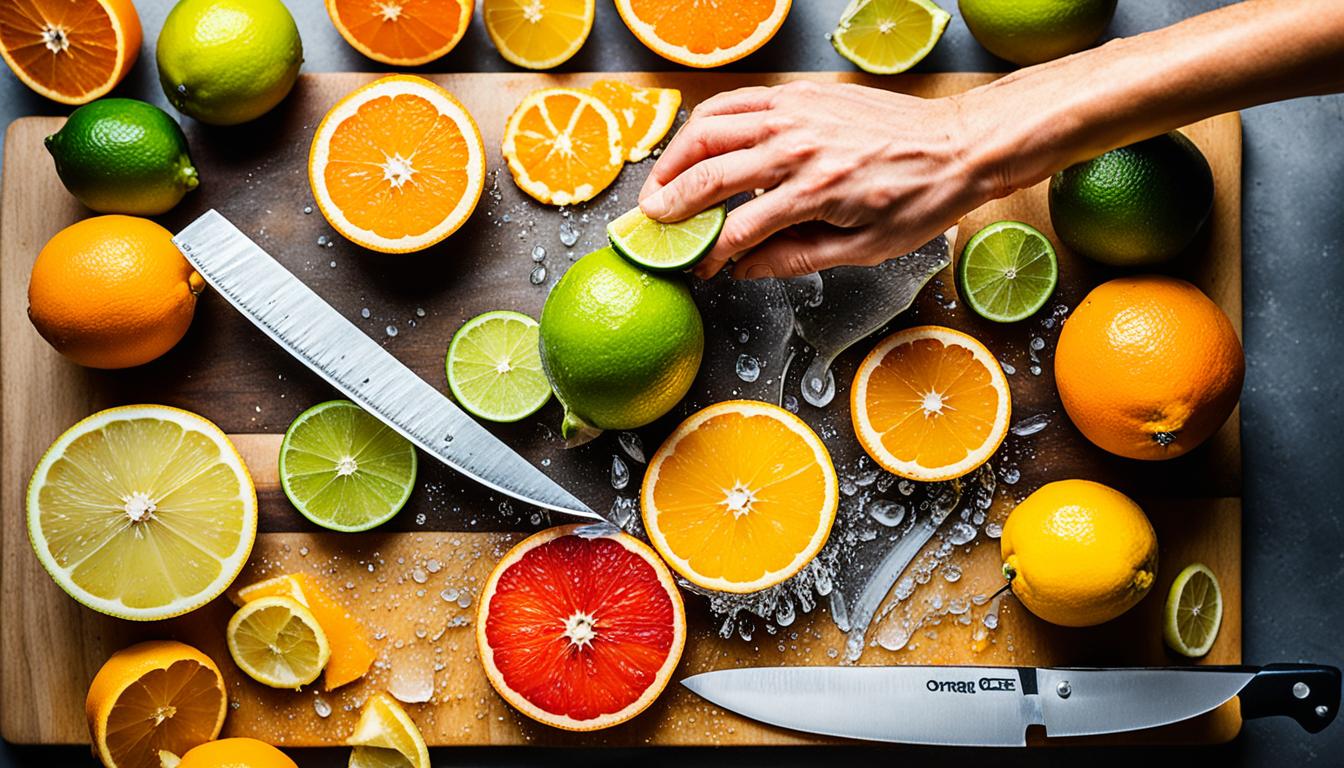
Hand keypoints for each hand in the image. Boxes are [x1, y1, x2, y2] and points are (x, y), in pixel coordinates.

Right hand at [638, 80, 997, 278]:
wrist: (959, 144)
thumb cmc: (919, 198)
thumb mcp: (864, 249)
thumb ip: (796, 259)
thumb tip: (745, 269)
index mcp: (814, 193)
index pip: (737, 231)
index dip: (710, 256)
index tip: (700, 268)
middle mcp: (797, 148)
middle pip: (710, 175)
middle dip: (672, 204)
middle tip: (650, 224)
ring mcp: (795, 115)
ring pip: (711, 129)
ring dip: (676, 157)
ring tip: (659, 183)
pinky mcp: (801, 96)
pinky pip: (736, 101)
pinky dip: (706, 120)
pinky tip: (695, 141)